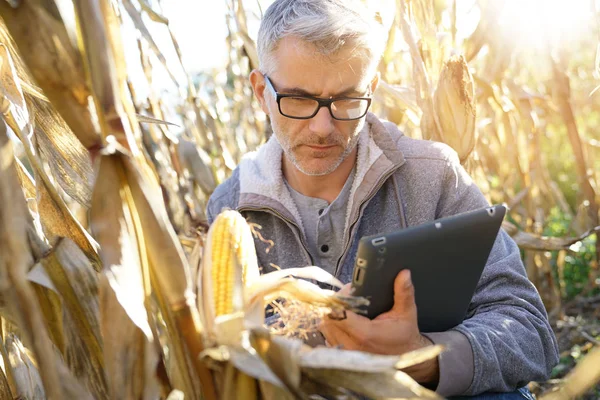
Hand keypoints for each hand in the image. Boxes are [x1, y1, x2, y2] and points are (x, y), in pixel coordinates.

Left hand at [319, 270, 438, 383]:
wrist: (406, 358)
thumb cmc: (405, 336)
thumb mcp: (407, 313)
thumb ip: (404, 292)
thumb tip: (404, 274)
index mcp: (365, 334)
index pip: (338, 313)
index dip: (340, 300)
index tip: (348, 292)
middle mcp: (352, 345)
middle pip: (329, 318)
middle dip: (335, 304)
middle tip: (348, 297)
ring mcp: (346, 352)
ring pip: (325, 328)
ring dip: (332, 315)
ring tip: (346, 308)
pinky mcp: (344, 355)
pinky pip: (328, 337)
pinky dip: (333, 327)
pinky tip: (343, 320)